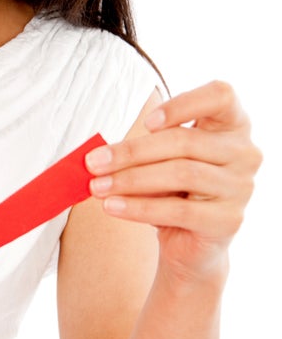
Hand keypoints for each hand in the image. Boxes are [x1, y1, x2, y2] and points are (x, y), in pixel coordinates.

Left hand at [85, 81, 261, 282]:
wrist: (191, 242)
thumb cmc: (174, 191)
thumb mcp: (160, 160)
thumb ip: (142, 149)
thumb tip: (98, 154)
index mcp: (232, 125)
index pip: (221, 96)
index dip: (184, 103)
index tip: (147, 122)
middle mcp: (244, 152)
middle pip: (185, 140)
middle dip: (132, 151)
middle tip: (94, 162)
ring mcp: (241, 188)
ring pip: (181, 173)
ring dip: (130, 179)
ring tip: (97, 186)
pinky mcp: (228, 220)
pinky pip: (177, 210)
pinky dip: (138, 207)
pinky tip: (112, 206)